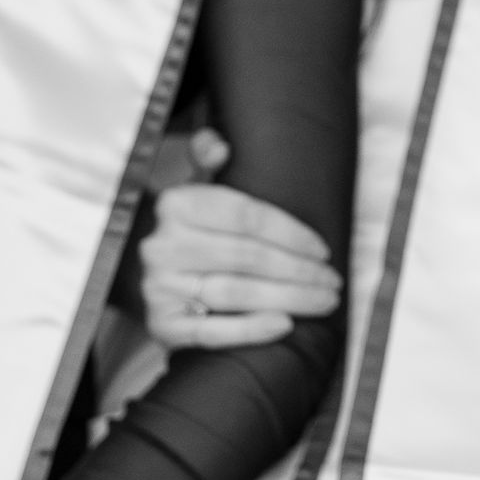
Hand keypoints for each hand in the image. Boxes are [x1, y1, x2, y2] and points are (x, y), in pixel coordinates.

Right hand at [141, 129, 341, 347]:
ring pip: (235, 293)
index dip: (291, 233)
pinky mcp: (161, 326)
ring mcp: (160, 288)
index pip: (246, 217)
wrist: (145, 274)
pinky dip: (249, 330)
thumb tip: (219, 146)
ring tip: (324, 302)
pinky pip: (210, 332)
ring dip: (288, 299)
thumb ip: (207, 159)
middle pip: (247, 257)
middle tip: (334, 282)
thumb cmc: (194, 230)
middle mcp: (164, 245)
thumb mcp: (196, 186)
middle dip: (299, 271)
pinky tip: (284, 325)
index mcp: (177, 204)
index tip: (324, 251)